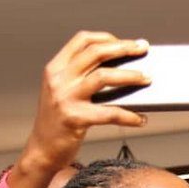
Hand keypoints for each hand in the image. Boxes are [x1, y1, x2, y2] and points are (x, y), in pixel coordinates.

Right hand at [21, 31, 150, 173]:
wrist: (41, 150)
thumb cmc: (57, 122)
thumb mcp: (61, 92)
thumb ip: (81, 77)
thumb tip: (119, 69)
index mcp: (55, 68)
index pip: (82, 40)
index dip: (106, 37)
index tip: (125, 42)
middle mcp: (59, 79)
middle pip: (95, 52)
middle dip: (124, 48)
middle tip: (143, 49)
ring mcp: (65, 98)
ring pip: (103, 77)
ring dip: (130, 76)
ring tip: (147, 79)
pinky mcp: (75, 118)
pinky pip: (109, 113)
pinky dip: (129, 116)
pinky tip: (140, 119)